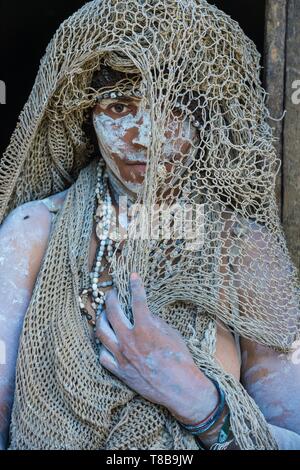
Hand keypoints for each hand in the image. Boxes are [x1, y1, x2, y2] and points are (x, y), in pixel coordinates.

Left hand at [96, 272, 218, 423]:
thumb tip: (144, 313)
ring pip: (101, 332)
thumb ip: (154, 321)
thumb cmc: (180, 359)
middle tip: (113, 294)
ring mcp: (122, 356)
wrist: (180, 387)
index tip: (132, 276)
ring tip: (104, 314)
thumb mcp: (171, 333)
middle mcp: (129, 340)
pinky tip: (106, 341)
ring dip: (101, 319)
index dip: (135, 285)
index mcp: (145, 328)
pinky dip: (103, 346)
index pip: (137, 300)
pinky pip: (102, 356)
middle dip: (111, 298)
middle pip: (112, 312)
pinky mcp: (119, 370)